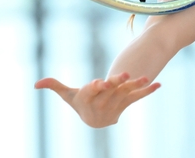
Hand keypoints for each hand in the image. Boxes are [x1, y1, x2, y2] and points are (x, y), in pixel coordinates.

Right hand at [35, 72, 159, 127]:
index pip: (92, 93)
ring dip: (136, 86)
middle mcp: (103, 104)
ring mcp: (117, 104)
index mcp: (88, 100)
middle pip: (111, 92)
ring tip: (144, 76)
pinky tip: (158, 84)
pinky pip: (138, 97)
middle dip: (118, 83)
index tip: (100, 82)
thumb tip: (35, 84)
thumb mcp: (68, 95)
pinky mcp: (127, 104)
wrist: (96, 121)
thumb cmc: (80, 103)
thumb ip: (54, 86)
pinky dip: (148, 91)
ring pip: (126, 94)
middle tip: (126, 74)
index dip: (97, 87)